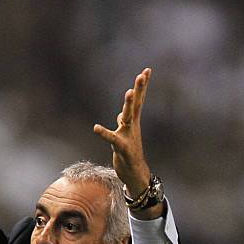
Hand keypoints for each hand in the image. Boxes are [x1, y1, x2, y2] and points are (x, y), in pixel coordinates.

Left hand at [94, 68, 163, 218]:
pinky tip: (95, 128)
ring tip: (128, 92)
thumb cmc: (129, 154)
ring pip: (128, 117)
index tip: (147, 70)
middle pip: (136, 104)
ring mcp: (128, 136)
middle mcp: (132, 126)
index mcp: (132, 122)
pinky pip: (112, 139)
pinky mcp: (122, 148)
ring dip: (128, 105)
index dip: (142, 86)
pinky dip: (104, 133)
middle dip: (139, 89)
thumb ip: (123, 123)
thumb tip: (119, 115)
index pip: (138, 100)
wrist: (135, 174)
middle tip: (142, 74)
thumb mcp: (124, 135)